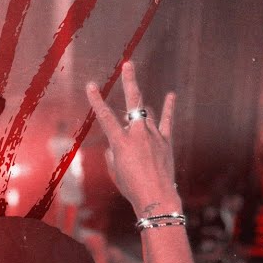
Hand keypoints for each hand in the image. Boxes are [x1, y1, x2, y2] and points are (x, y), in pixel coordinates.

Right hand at [85, 61, 179, 213]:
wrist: (156, 198)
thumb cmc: (131, 188)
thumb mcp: (115, 171)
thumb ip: (114, 154)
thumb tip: (117, 145)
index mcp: (121, 142)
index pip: (105, 117)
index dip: (96, 100)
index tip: (91, 85)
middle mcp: (138, 134)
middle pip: (134, 102)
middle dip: (130, 82)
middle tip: (128, 65)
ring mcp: (154, 136)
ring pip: (146, 115)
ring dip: (138, 114)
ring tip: (132, 123)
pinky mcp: (166, 142)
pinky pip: (166, 122)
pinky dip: (168, 108)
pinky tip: (171, 95)